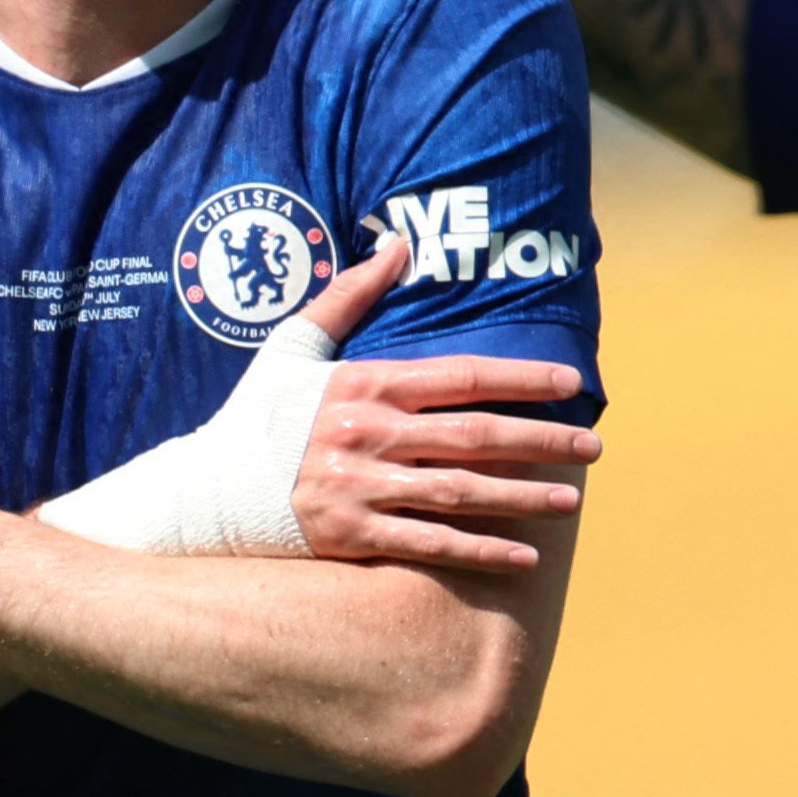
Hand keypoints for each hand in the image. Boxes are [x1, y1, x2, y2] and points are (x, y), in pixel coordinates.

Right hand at [283, 237, 596, 572]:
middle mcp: (369, 435)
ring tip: (573, 500)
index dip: (521, 379)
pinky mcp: (352, 536)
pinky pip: (430, 544)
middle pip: (475, 435)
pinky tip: (524, 555)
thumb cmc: (256, 418)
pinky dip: (480, 550)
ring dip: (524, 496)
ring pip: (461, 492)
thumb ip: (349, 296)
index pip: (460, 377)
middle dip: (542, 440)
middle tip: (594, 447)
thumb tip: (396, 241)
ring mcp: (362, 489)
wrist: (204, 492)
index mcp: (365, 385)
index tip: (570, 383)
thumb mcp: (292, 347)